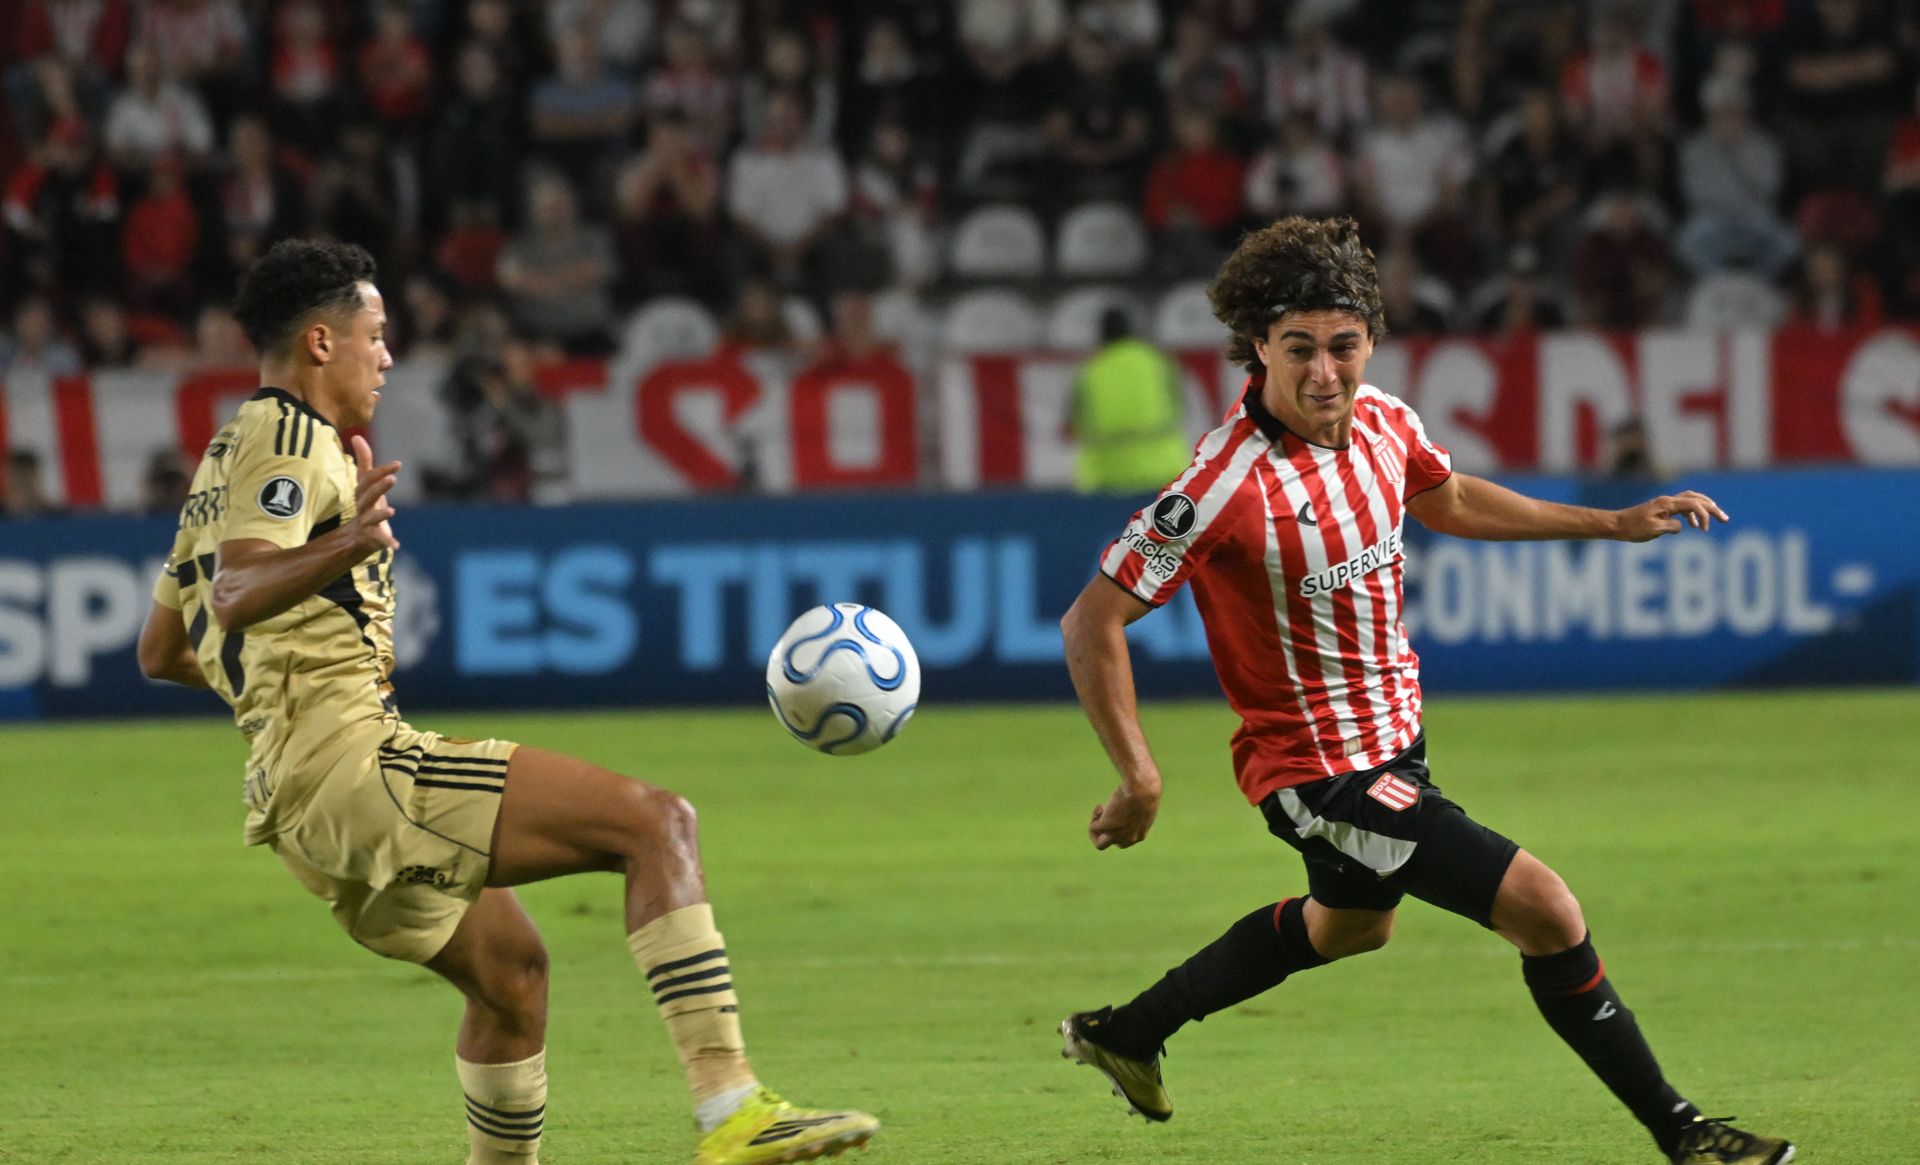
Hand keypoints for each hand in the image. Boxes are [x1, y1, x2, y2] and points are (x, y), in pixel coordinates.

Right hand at [349, 434, 400, 552]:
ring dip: (380, 514)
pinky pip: (379, 540)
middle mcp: (362, 506)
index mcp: (361, 493)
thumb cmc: (366, 505)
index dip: (382, 472)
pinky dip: (387, 542)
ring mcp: (365, 523)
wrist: (355, 538)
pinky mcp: (371, 538)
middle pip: (368, 495)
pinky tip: (396, 546)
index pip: (368, 480)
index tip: (398, 464)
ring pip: (371, 517)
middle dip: (379, 487)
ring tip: (392, 510)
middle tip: (392, 479)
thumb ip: (364, 462)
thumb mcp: (367, 484)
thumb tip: (357, 436)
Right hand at [1090, 783, 1159, 850]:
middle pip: (1112, 844)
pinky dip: (1094, 817)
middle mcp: (1129, 838)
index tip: (1118, 813)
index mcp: (1140, 835)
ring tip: (1100, 814)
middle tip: (1107, 815)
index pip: (1124, 840)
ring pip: (1100, 844)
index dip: (1117, 827)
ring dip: (1096, 832)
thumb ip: (1134, 814)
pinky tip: (1100, 806)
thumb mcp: (1142, 807)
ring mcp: (1117, 834)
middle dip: (1106, 830)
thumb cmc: (1145, 791)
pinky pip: (1093, 828)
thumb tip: (1124, 811)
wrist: (1141, 790)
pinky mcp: (1106, 827)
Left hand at [1613, 490, 1727, 541]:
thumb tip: (1683, 526)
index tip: (1703, 530)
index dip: (1704, 516)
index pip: (1693, 504)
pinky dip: (1692, 513)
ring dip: (1704, 508)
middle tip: (1725, 519)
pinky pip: (1682, 507)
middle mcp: (1668, 500)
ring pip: (1691, 500)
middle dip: (1712, 508)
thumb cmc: (1632, 528)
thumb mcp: (1653, 530)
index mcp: (1667, 504)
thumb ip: (1672, 527)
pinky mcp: (1662, 509)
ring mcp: (1665, 504)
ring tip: (1716, 517)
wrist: (1616, 524)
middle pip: (1696, 499)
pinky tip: (1694, 525)